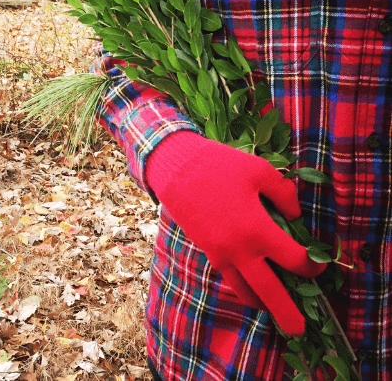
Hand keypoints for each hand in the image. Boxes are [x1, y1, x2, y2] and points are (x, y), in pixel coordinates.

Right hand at [146, 131, 324, 335]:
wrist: (176, 170)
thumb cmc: (220, 166)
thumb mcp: (260, 171)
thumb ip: (285, 194)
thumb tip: (296, 216)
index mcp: (258, 229)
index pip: (294, 260)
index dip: (313, 266)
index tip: (320, 265)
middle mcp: (241, 250)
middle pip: (270, 292)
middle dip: (287, 314)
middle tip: (299, 330)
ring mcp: (222, 254)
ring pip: (245, 291)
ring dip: (263, 304)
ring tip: (274, 312)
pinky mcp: (208, 251)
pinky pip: (230, 278)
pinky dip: (243, 287)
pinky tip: (251, 286)